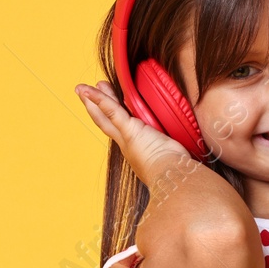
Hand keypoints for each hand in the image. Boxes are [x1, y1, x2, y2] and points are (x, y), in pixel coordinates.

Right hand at [74, 81, 198, 198]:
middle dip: (96, 110)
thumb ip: (174, 154)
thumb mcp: (173, 159)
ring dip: (96, 100)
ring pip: (107, 115)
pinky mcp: (131, 131)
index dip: (112, 122)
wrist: (174, 179)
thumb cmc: (177, 173)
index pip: (121, 133)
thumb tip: (185, 156)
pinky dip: (99, 99)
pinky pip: (112, 111)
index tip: (107, 112)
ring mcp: (128, 138)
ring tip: (83, 89)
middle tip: (86, 95)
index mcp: (137, 152)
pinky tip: (91, 89)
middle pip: (107, 124)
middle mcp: (128, 146)